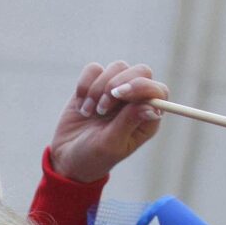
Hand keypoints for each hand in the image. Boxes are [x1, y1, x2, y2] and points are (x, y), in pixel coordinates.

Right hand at [49, 60, 167, 183]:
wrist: (68, 156)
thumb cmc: (94, 156)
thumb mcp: (111, 144)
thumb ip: (129, 122)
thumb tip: (152, 107)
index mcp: (147, 118)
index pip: (157, 91)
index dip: (141, 87)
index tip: (120, 94)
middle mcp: (135, 101)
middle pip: (141, 71)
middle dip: (119, 84)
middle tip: (102, 107)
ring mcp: (116, 90)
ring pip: (117, 67)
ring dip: (98, 89)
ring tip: (89, 113)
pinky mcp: (95, 84)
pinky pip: (94, 69)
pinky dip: (84, 85)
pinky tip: (81, 106)